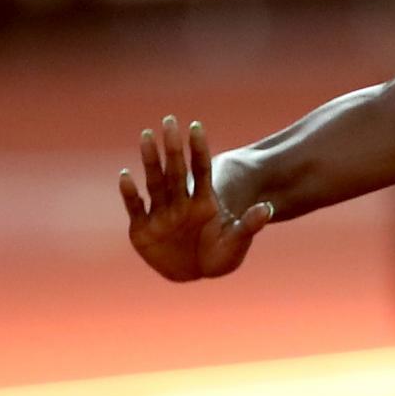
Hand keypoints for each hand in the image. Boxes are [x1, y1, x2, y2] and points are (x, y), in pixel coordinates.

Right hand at [119, 117, 271, 280]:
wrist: (193, 274)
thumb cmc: (218, 257)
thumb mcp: (236, 243)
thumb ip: (249, 225)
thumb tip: (268, 208)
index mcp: (204, 202)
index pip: (201, 169)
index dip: (199, 149)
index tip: (196, 126)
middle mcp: (180, 203)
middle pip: (177, 170)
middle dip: (173, 147)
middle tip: (169, 121)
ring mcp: (161, 213)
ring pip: (155, 182)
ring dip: (151, 160)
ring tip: (147, 136)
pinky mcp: (143, 228)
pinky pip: (136, 207)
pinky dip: (131, 193)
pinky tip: (126, 176)